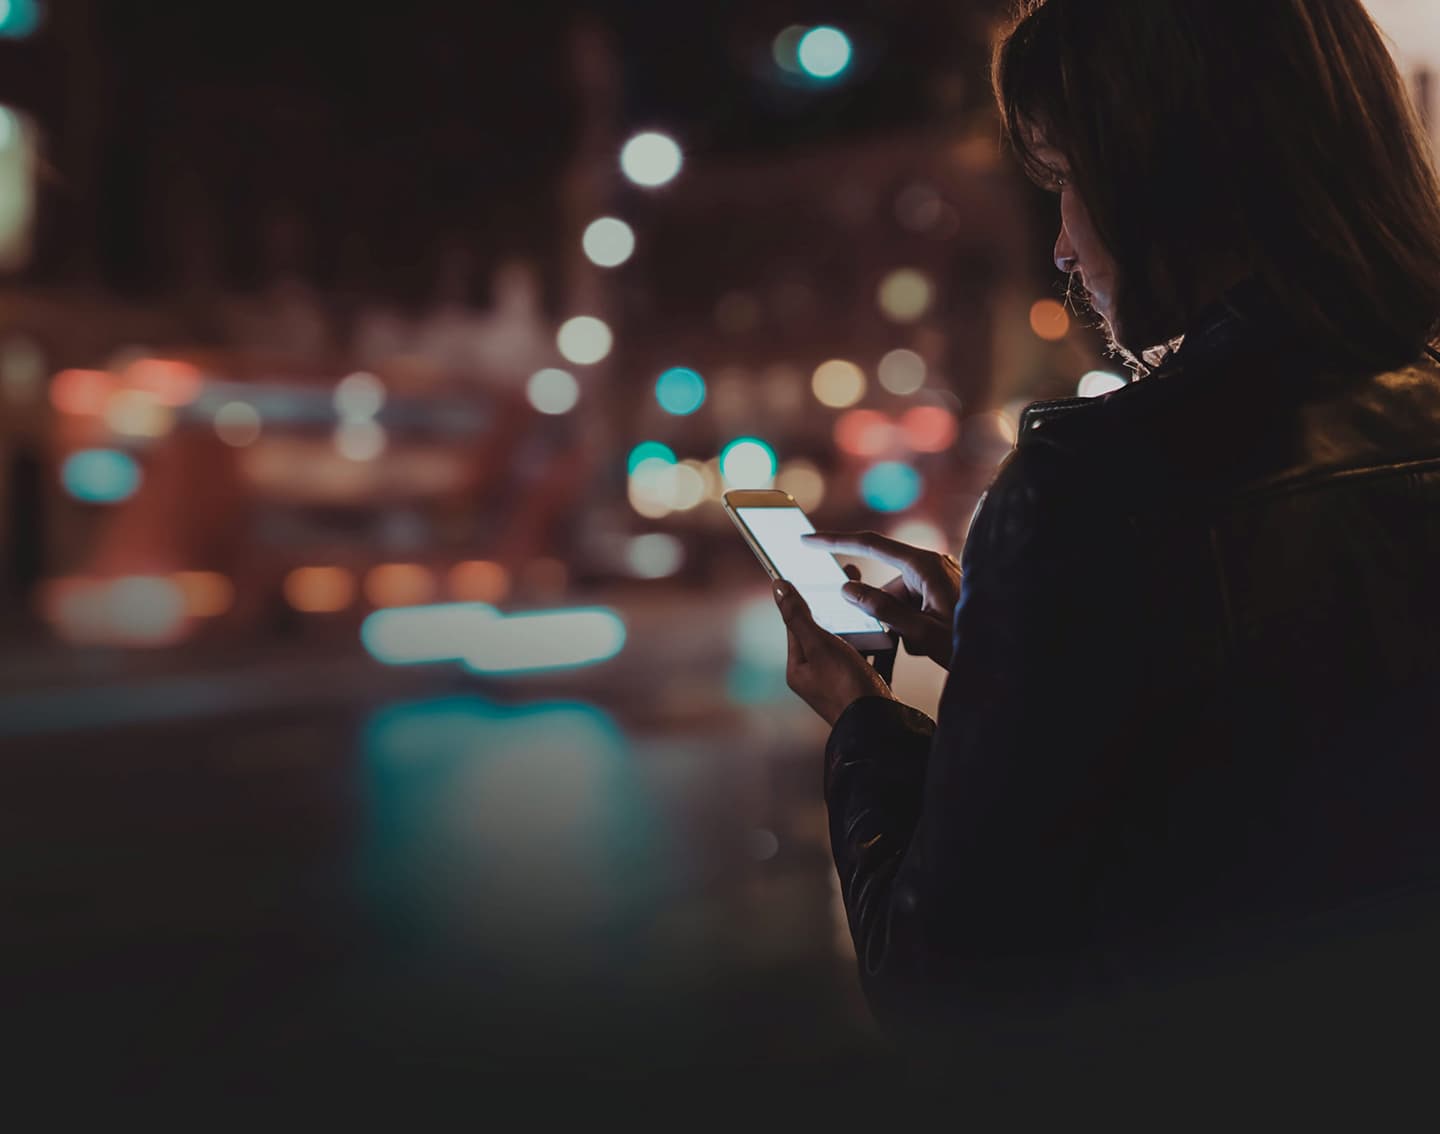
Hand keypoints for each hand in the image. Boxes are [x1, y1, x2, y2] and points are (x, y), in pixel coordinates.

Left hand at [773, 579, 894, 726]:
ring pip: (850, 642)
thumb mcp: (820, 646)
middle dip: (838, 605)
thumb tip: (777, 586)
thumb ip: (799, 616)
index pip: (797, 623)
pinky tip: (888, 627)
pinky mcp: (865, 686)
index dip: (806, 595)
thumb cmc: (846, 687)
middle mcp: (817, 676)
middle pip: (825, 630)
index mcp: (799, 668)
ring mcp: (841, 682)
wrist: (882, 727)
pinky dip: (878, 642)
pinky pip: (870, 656)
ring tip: (872, 598)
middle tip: (851, 576)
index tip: (816, 570)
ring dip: (861, 622)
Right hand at [802, 530, 960, 669]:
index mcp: (923, 565)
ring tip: (926, 645)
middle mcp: (931, 563)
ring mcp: (938, 575)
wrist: (1005, 653)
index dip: (834, 541)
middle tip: (906, 641)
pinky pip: (913, 603)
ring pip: (898, 598)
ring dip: (902, 624)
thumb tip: (847, 589)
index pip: (870, 544)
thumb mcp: (920, 632)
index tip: (807, 540)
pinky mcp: (942, 588)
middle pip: (885, 584)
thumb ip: (881, 609)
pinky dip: (913, 623)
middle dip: (885, 614)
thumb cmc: (967, 643)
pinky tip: (932, 642)